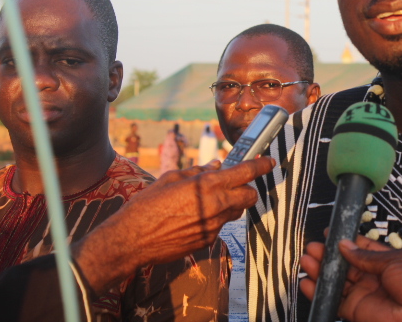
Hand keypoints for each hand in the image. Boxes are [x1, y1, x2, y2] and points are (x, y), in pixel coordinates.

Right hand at [73, 157, 274, 292]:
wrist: (132, 240)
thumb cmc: (147, 206)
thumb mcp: (170, 179)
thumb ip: (197, 171)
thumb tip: (215, 165)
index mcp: (207, 185)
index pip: (246, 172)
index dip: (261, 165)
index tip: (269, 162)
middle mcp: (216, 205)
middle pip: (250, 196)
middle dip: (248, 189)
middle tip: (236, 185)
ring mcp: (214, 225)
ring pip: (236, 212)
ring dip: (230, 204)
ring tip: (208, 200)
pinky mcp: (208, 240)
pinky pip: (219, 226)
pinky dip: (213, 219)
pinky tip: (193, 218)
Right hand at [300, 236, 401, 321]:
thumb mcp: (396, 260)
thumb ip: (367, 255)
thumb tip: (347, 245)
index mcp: (387, 262)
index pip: (360, 248)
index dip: (345, 241)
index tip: (330, 234)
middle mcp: (374, 278)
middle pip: (345, 264)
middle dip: (328, 255)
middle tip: (314, 247)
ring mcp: (364, 294)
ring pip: (337, 281)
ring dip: (321, 271)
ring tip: (307, 260)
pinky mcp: (356, 311)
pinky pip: (334, 301)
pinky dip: (319, 293)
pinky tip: (309, 283)